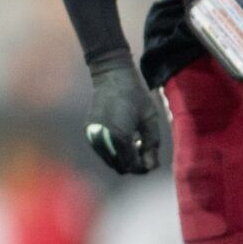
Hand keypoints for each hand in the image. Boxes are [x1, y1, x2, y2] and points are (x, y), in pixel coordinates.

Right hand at [84, 51, 166, 174]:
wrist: (112, 77)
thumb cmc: (136, 95)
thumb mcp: (150, 120)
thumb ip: (151, 145)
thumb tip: (151, 166)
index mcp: (119, 137)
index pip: (132, 165)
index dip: (144, 166)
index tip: (152, 160)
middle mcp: (103, 140)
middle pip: (120, 166)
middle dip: (134, 164)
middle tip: (144, 151)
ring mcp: (93, 137)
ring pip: (110, 160)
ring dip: (123, 158)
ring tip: (135, 142)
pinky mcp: (89, 133)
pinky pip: (104, 151)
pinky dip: (114, 151)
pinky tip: (124, 138)